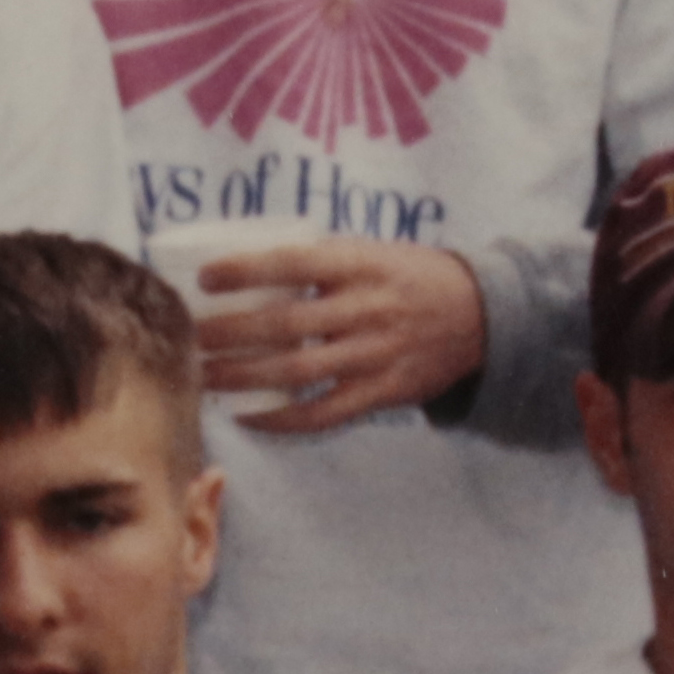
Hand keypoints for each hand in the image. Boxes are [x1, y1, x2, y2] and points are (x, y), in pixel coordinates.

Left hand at [190, 238, 483, 436]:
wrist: (481, 316)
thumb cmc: (412, 276)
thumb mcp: (372, 253)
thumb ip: (320, 263)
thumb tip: (247, 269)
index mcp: (361, 265)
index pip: (292, 264)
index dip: (245, 271)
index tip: (206, 276)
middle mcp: (366, 310)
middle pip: (285, 325)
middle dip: (230, 333)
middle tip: (192, 335)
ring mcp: (374, 355)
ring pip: (296, 372)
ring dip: (243, 377)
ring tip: (205, 375)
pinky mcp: (381, 393)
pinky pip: (323, 414)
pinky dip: (281, 420)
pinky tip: (247, 416)